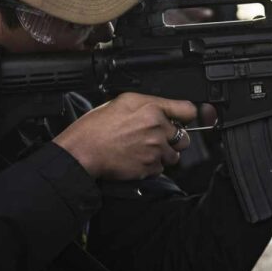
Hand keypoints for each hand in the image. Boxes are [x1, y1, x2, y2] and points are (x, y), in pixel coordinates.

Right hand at [53, 92, 196, 179]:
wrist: (83, 151)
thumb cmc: (97, 126)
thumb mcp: (123, 101)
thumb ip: (149, 104)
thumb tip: (163, 108)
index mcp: (153, 110)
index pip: (188, 110)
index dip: (185, 116)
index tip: (182, 119)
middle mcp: (158, 130)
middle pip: (184, 138)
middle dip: (173, 139)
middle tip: (157, 138)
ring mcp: (155, 151)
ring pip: (174, 156)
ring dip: (163, 154)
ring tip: (145, 149)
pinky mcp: (150, 168)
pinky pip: (160, 169)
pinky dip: (152, 166)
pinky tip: (138, 158)